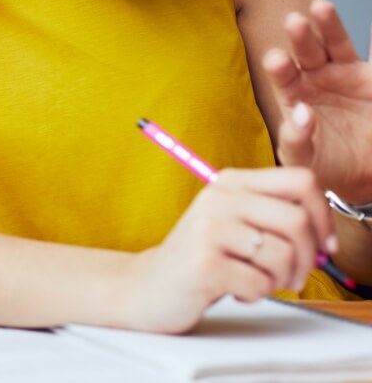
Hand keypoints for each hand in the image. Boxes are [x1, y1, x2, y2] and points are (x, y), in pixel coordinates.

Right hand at [125, 167, 334, 332]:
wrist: (149, 285)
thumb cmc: (204, 258)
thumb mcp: (235, 223)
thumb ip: (273, 214)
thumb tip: (325, 232)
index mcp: (230, 182)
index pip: (301, 180)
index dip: (323, 215)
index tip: (321, 244)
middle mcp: (217, 198)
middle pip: (297, 219)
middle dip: (306, 257)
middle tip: (293, 276)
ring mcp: (208, 229)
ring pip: (282, 255)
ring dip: (279, 280)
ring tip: (256, 282)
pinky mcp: (204, 263)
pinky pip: (260, 283)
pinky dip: (255, 294)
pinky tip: (234, 290)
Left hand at [263, 0, 371, 201]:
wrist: (360, 174)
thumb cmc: (323, 164)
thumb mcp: (304, 159)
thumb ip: (296, 140)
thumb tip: (300, 114)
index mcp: (292, 92)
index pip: (282, 74)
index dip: (279, 66)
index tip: (277, 60)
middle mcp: (315, 76)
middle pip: (305, 51)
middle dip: (299, 36)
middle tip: (293, 21)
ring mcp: (344, 73)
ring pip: (335, 43)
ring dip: (329, 25)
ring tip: (321, 6)